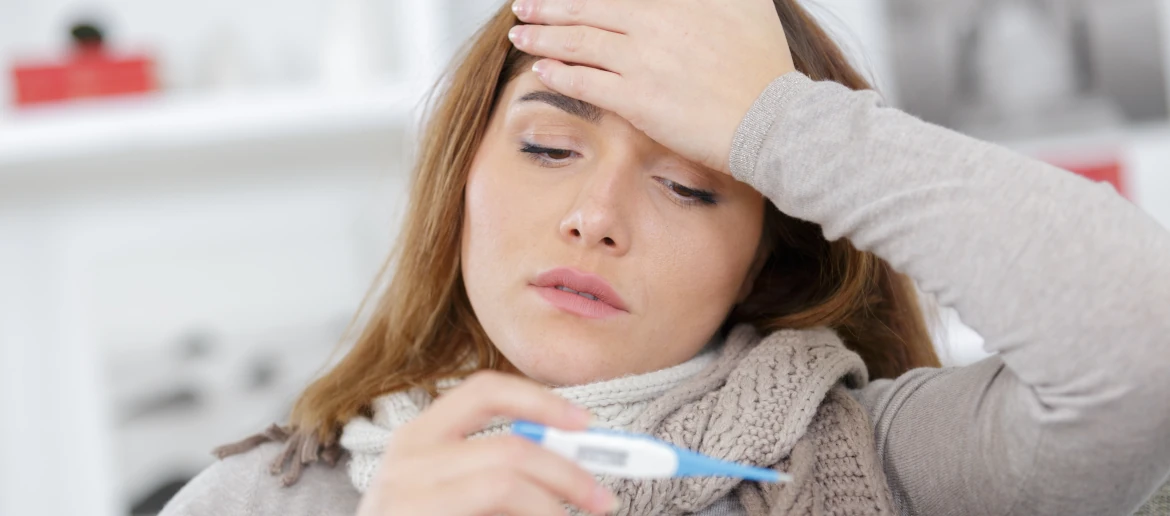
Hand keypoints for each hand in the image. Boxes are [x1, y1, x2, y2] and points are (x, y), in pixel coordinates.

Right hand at [356, 371, 618, 515]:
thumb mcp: (452, 491)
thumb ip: (500, 472)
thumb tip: (576, 466)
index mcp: (419, 437)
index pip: (485, 391)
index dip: (542, 401)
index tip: (587, 423)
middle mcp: (406, 460)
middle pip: (509, 447)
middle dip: (569, 472)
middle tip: (604, 499)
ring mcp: (404, 497)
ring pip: (504, 485)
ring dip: (553, 508)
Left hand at [508, 0, 795, 174]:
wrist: (770, 118)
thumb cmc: (765, 65)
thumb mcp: (749, 2)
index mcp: (675, 1)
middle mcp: (652, 24)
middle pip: (587, 9)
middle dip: (549, 7)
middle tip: (524, 7)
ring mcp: (641, 61)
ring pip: (579, 43)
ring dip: (543, 36)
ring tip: (521, 34)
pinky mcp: (636, 99)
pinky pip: (586, 82)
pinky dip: (560, 72)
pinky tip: (542, 67)